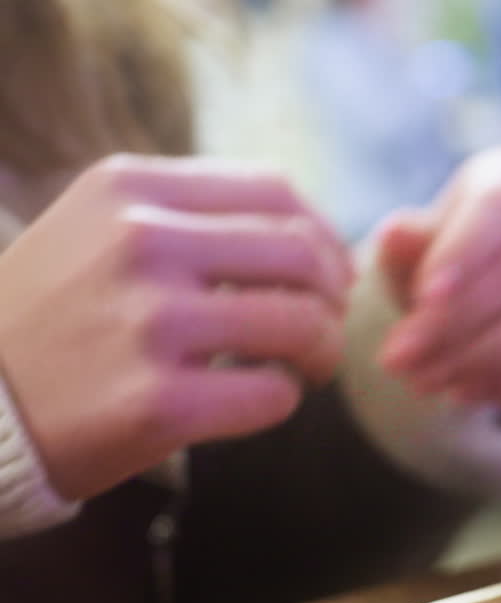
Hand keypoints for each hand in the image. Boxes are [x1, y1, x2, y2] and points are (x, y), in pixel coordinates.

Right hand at [0, 154, 352, 500]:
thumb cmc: (55, 316)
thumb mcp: (99, 227)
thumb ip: (194, 213)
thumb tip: (316, 235)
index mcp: (129, 188)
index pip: (276, 191)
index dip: (324, 236)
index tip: (329, 272)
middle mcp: (139, 243)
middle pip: (302, 255)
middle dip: (333, 296)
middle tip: (324, 328)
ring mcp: (148, 323)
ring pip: (302, 323)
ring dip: (323, 350)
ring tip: (306, 367)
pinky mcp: (157, 403)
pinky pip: (274, 394)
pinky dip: (284, 399)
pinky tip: (257, 398)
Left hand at [373, 146, 500, 402]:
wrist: (473, 301)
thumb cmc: (438, 265)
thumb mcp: (409, 251)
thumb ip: (406, 246)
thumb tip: (397, 233)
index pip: (497, 204)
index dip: (464, 251)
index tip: (425, 298)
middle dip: (460, 320)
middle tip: (401, 360)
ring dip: (485, 358)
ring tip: (428, 382)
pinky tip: (469, 392)